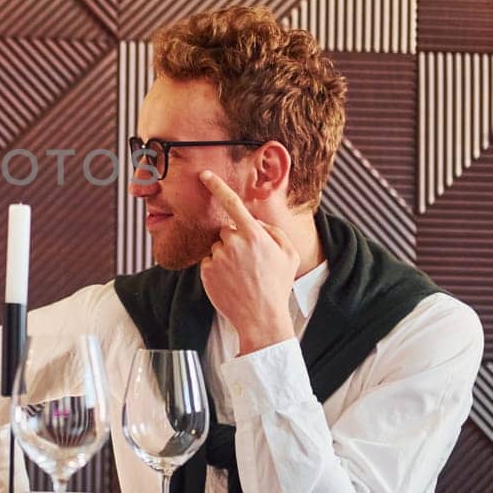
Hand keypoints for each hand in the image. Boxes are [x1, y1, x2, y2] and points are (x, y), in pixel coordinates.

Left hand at [198, 171, 300, 354]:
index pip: (232, 203)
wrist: (261, 317)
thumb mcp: (288, 254)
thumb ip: (272, 230)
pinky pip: (209, 262)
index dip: (217, 186)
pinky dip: (217, 270)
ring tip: (241, 275)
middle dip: (234, 241)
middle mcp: (233, 243)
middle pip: (226, 230)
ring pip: (217, 247)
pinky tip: (230, 282)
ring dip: (226, 256)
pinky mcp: (206, 272)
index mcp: (254, 235)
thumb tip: (255, 221)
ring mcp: (218, 258)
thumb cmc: (277, 285)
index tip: (204, 175)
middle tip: (249, 262)